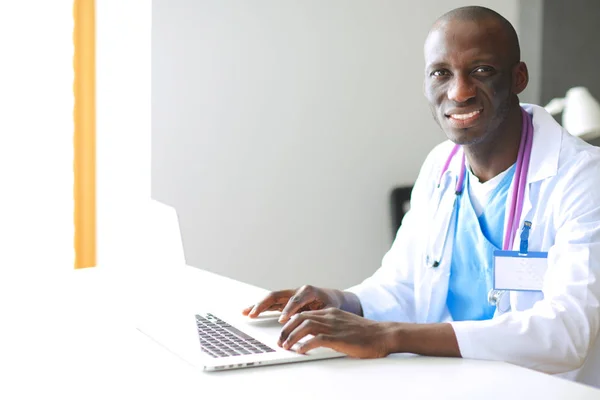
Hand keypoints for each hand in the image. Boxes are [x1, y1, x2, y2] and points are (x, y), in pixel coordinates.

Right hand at [242, 285, 341, 323]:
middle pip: (277, 295)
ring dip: (258, 305)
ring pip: (271, 298)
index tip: (282, 320)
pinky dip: (261, 307)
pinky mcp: (285, 301)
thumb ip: (319, 316)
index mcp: (308, 291)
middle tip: (254, 314)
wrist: (332, 298)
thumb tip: (311, 324)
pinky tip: (250, 311)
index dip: (288, 311)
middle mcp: (296, 291)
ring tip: (246, 312)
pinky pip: (271, 303)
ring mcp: (289, 295)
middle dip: (264, 305)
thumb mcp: (329, 310)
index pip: (295, 300)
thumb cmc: (331, 304)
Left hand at [277, 308, 392, 358]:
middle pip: (300, 317)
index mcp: (330, 312)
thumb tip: (316, 337)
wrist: (383, 334)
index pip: (304, 313)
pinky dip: (305, 344)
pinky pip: (317, 339)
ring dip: (292, 337)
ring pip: (305, 326)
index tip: (283, 332)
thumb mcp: (345, 325)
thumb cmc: (366, 333)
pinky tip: (300, 351)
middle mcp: (329, 316)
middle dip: (286, 329)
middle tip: (280, 341)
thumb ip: (331, 327)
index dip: (291, 322)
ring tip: (286, 346)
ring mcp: (333, 326)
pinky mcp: (338, 337)